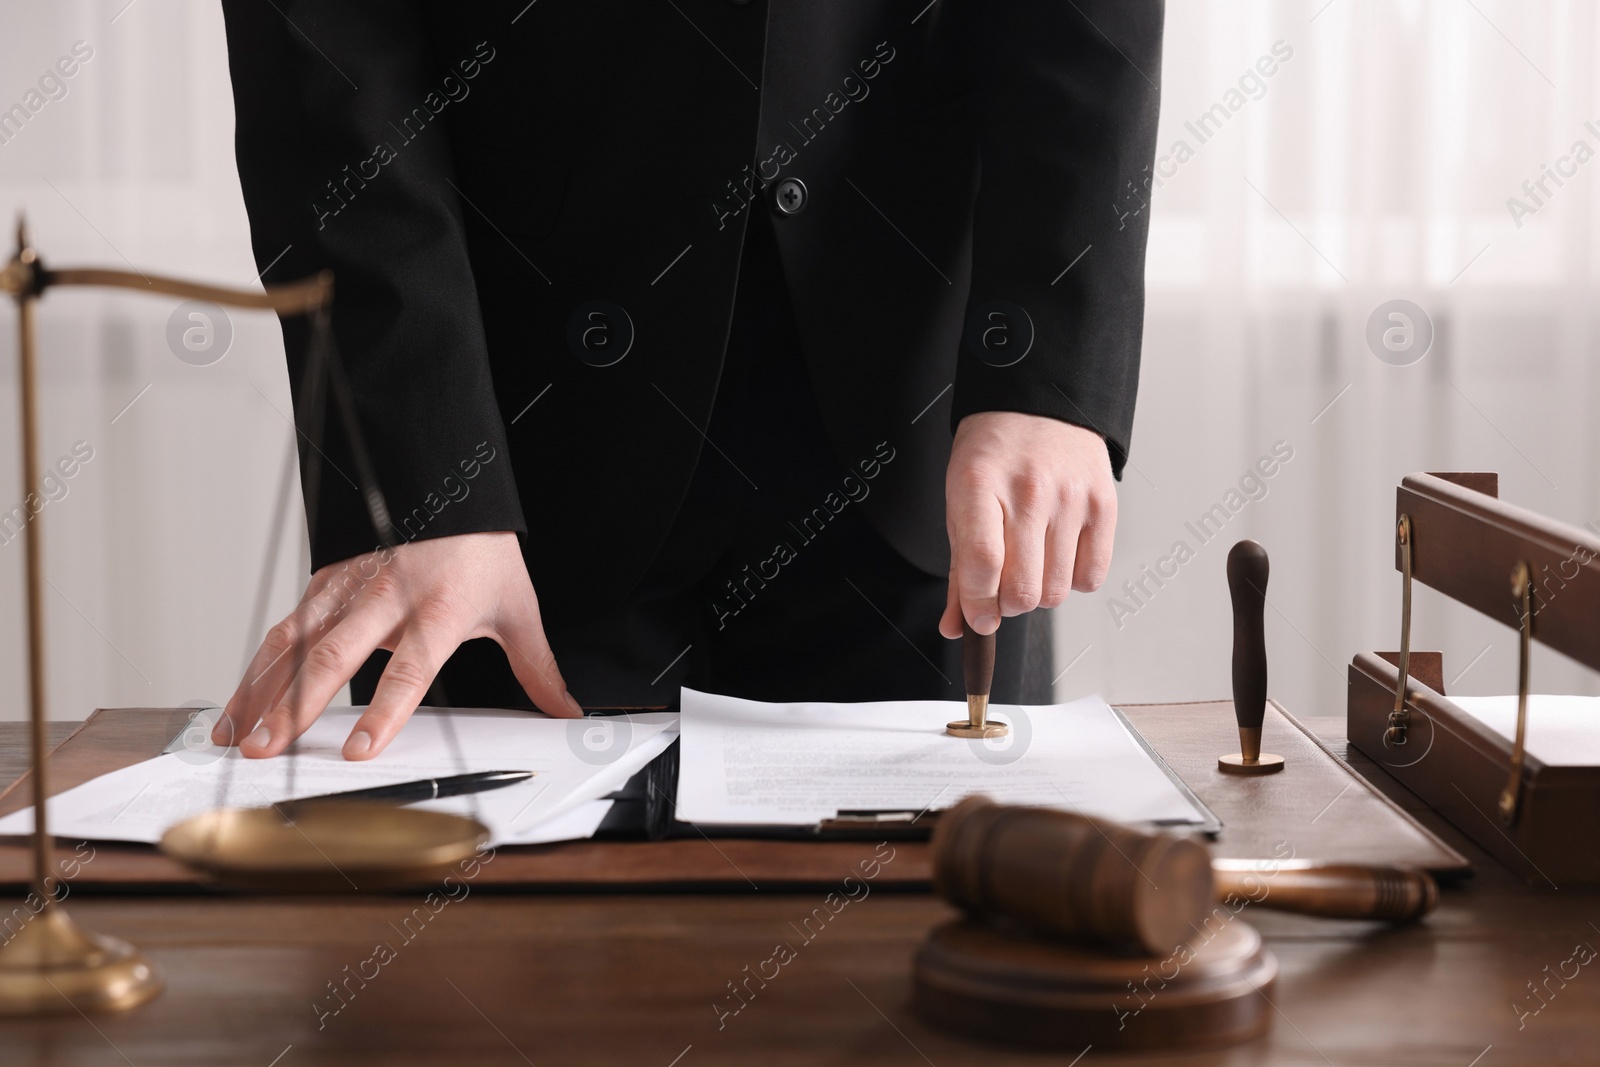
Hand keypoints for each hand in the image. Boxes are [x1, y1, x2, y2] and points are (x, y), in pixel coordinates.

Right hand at [213, 531, 581, 760]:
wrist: (450, 482)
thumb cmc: (481, 550)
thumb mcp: (518, 608)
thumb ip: (538, 666)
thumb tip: (567, 710)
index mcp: (440, 609)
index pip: (410, 669)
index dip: (385, 711)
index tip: (359, 750)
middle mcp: (387, 598)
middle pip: (334, 657)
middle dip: (296, 708)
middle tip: (269, 751)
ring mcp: (349, 589)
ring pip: (294, 644)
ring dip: (261, 692)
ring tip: (238, 739)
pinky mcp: (324, 582)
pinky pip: (283, 629)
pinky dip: (256, 669)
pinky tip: (239, 705)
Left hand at [939, 411, 1116, 638]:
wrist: (1038, 405)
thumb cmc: (992, 458)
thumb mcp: (961, 502)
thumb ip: (960, 570)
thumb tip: (957, 627)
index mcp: (980, 484)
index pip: (982, 564)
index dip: (978, 606)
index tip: (978, 618)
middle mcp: (1029, 491)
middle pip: (1022, 589)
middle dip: (1007, 607)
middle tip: (1002, 591)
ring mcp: (1071, 497)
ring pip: (1057, 592)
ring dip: (1039, 596)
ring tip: (1030, 568)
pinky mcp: (1104, 504)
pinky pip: (1092, 577)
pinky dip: (1073, 582)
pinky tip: (1058, 557)